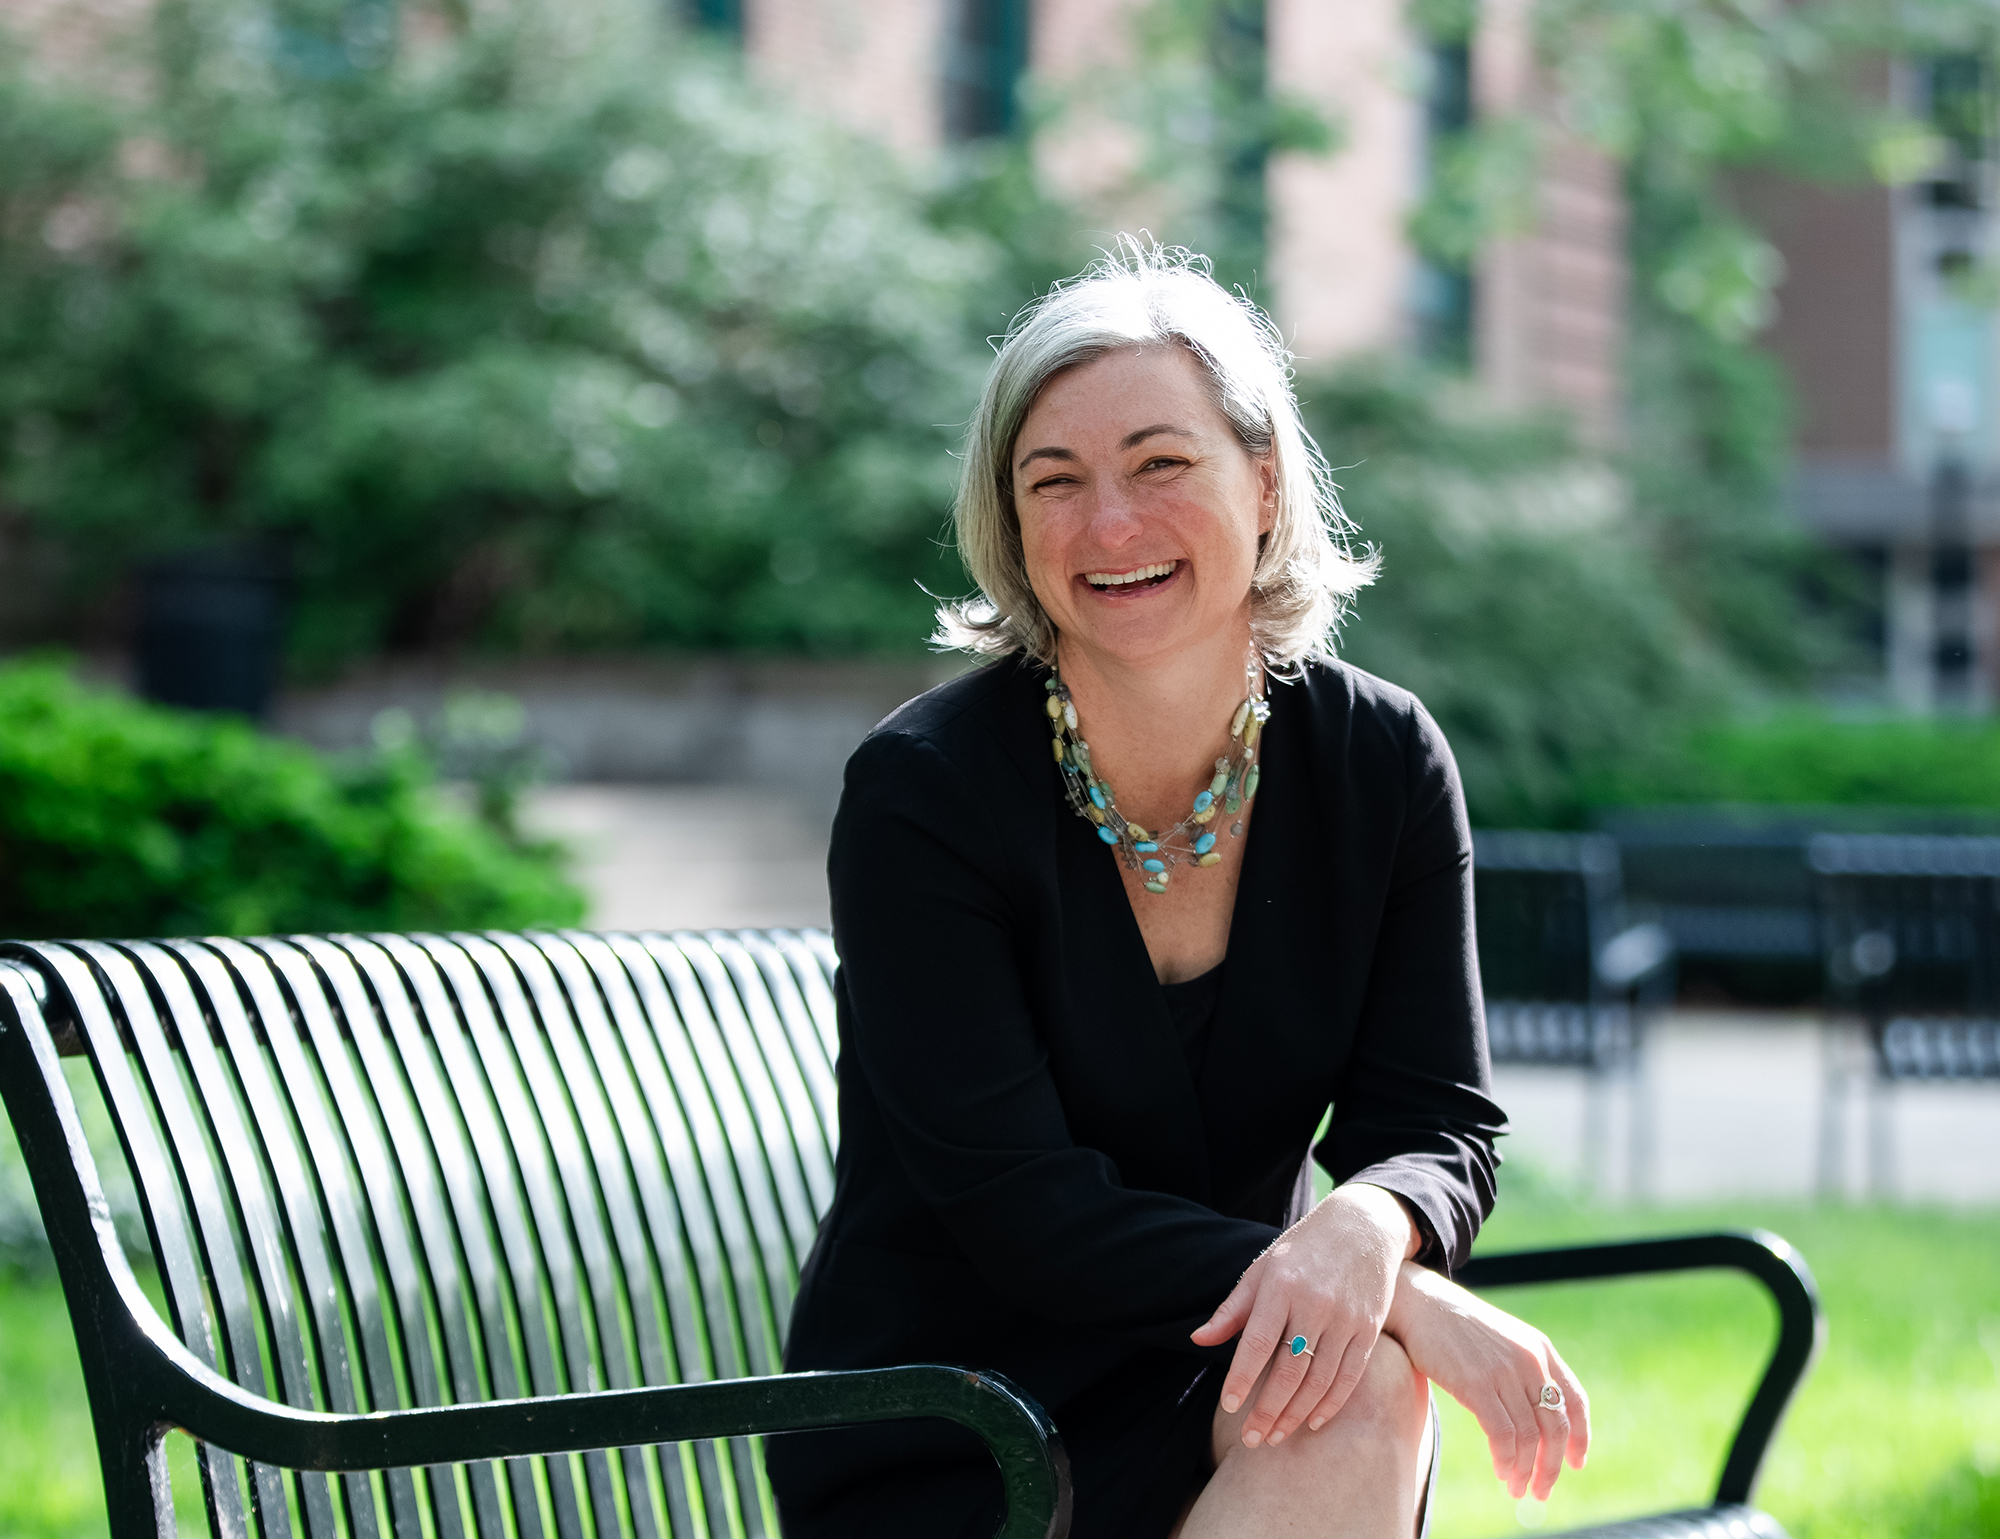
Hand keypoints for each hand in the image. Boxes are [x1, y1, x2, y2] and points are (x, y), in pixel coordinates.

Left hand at [1190, 1183, 1417, 1447]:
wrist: (1363, 1227)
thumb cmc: (1302, 1250)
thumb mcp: (1262, 1269)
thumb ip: (1233, 1309)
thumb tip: (1198, 1340)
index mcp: (1281, 1286)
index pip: (1257, 1342)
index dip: (1242, 1378)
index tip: (1228, 1406)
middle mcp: (1315, 1303)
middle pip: (1289, 1370)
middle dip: (1267, 1410)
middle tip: (1250, 1438)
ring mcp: (1346, 1318)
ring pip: (1319, 1379)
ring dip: (1295, 1414)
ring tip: (1275, 1436)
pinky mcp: (1369, 1329)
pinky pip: (1350, 1376)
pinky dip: (1331, 1404)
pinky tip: (1312, 1422)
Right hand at [1384, 1260, 1590, 1500]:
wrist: (1418, 1303)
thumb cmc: (1455, 1328)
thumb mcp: (1502, 1341)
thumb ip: (1523, 1369)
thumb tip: (1536, 1417)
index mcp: (1540, 1349)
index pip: (1575, 1401)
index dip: (1581, 1438)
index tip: (1575, 1464)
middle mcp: (1529, 1360)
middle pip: (1556, 1427)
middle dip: (1552, 1466)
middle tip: (1541, 1490)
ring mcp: (1503, 1371)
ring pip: (1530, 1436)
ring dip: (1526, 1470)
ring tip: (1517, 1488)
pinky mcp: (1476, 1383)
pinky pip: (1502, 1435)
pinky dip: (1506, 1460)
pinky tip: (1501, 1470)